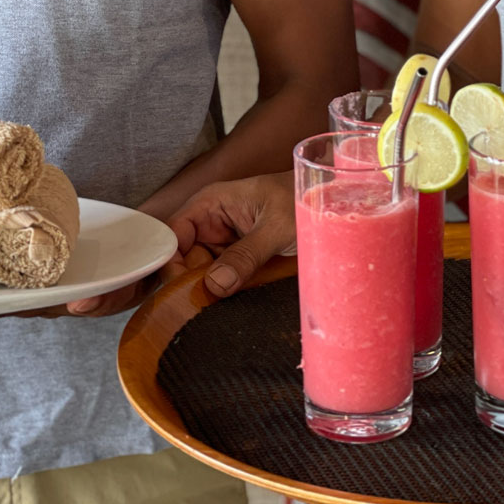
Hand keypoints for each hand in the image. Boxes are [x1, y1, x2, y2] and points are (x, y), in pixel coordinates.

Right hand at [161, 172, 295, 297]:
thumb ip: (247, 254)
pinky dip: (225, 294)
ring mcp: (224, 243)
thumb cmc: (304, 199)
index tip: (183, 288)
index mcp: (211, 203)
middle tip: (206, 303)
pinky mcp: (238, 260)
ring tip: (222, 305)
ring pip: (202, 273)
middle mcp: (212, 222)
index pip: (173, 234)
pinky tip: (233, 304)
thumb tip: (216, 284)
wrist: (331, 206)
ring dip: (210, 292)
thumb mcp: (277, 226)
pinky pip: (222, 280)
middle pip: (184, 259)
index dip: (172, 261)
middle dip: (191, 282)